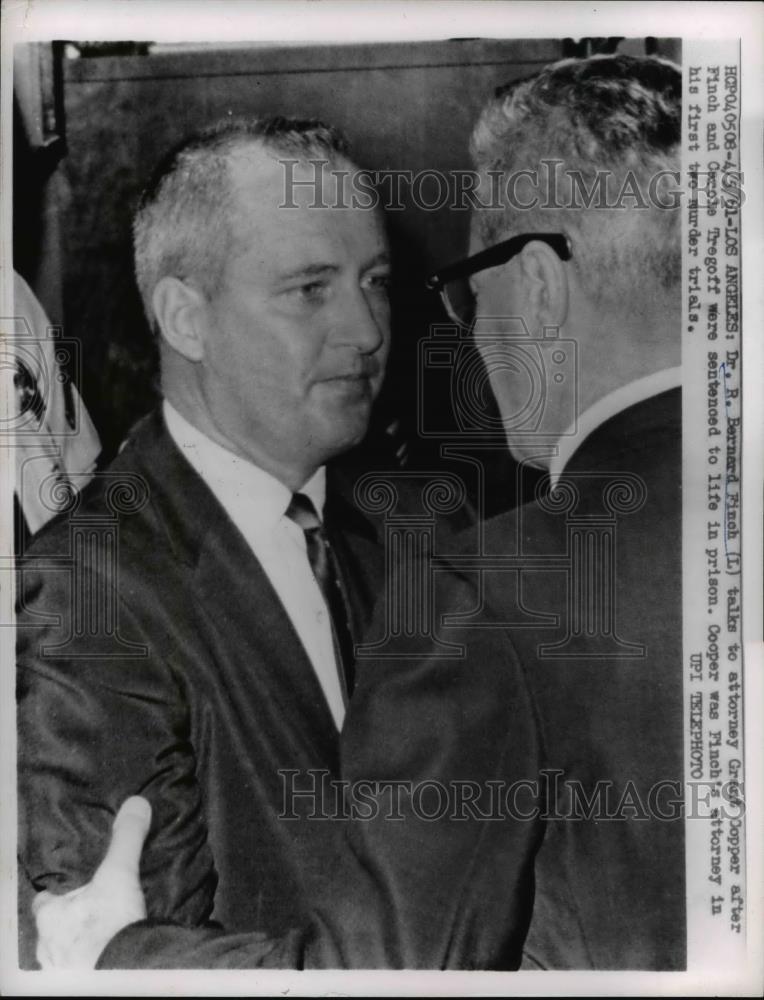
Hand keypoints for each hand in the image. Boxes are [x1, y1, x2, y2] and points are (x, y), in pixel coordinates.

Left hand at [33, 795, 151, 968]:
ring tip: (102, 934)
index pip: (42, 903)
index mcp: (50, 917)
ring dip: (79, 945)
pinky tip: (110, 954)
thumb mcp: (120, 873)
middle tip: (91, 910)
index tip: (67, 889)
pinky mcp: (82, 983)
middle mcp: (49, 947)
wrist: (125, 972)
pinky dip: (93, 963)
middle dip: (69, 922)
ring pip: (64, 953)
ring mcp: (62, 970)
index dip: (53, 895)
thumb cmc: (109, 926)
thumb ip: (126, 838)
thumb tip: (135, 804)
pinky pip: (82, 969)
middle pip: (53, 930)